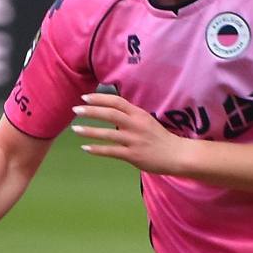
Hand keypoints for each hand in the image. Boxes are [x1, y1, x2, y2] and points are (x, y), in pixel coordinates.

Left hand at [71, 93, 189, 174]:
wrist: (177, 155)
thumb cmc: (160, 138)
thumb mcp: (146, 121)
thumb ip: (130, 116)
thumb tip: (111, 111)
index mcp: (139, 114)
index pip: (117, 101)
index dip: (99, 98)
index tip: (85, 97)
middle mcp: (136, 125)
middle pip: (110, 114)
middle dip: (91, 111)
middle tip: (75, 110)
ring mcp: (134, 140)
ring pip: (108, 134)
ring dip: (89, 131)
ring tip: (75, 129)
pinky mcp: (133, 155)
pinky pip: (111, 151)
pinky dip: (97, 149)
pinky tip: (86, 148)